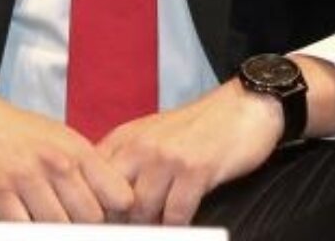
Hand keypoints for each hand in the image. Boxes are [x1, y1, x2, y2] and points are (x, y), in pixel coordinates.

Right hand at [0, 72, 133, 222]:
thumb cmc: (10, 129)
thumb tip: (114, 207)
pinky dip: (23, 228)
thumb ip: (84, 168)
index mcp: (75, 147)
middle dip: (81, 225)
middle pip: (91, 219)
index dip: (115, 214)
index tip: (102, 216)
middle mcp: (54, 161)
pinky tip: (18, 216)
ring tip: (39, 215)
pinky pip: (23, 228)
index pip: (120, 197)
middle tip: (65, 217)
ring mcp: (25, 177)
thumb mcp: (55, 136)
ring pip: (58, 228)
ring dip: (50, 229)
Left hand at [99, 54, 334, 225]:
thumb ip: (127, 160)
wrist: (243, 106)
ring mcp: (167, 158)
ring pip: (143, 209)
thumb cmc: (197, 128)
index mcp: (124, 138)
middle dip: (118, 220)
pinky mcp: (196, 170)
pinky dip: (177, 227)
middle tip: (128, 232)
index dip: (94, 205)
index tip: (99, 222)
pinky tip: (179, 227)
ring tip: (154, 231)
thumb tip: (105, 196)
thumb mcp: (151, 135)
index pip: (91, 177)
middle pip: (112, 196)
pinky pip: (177, 213)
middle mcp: (140, 146)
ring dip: (149, 227)